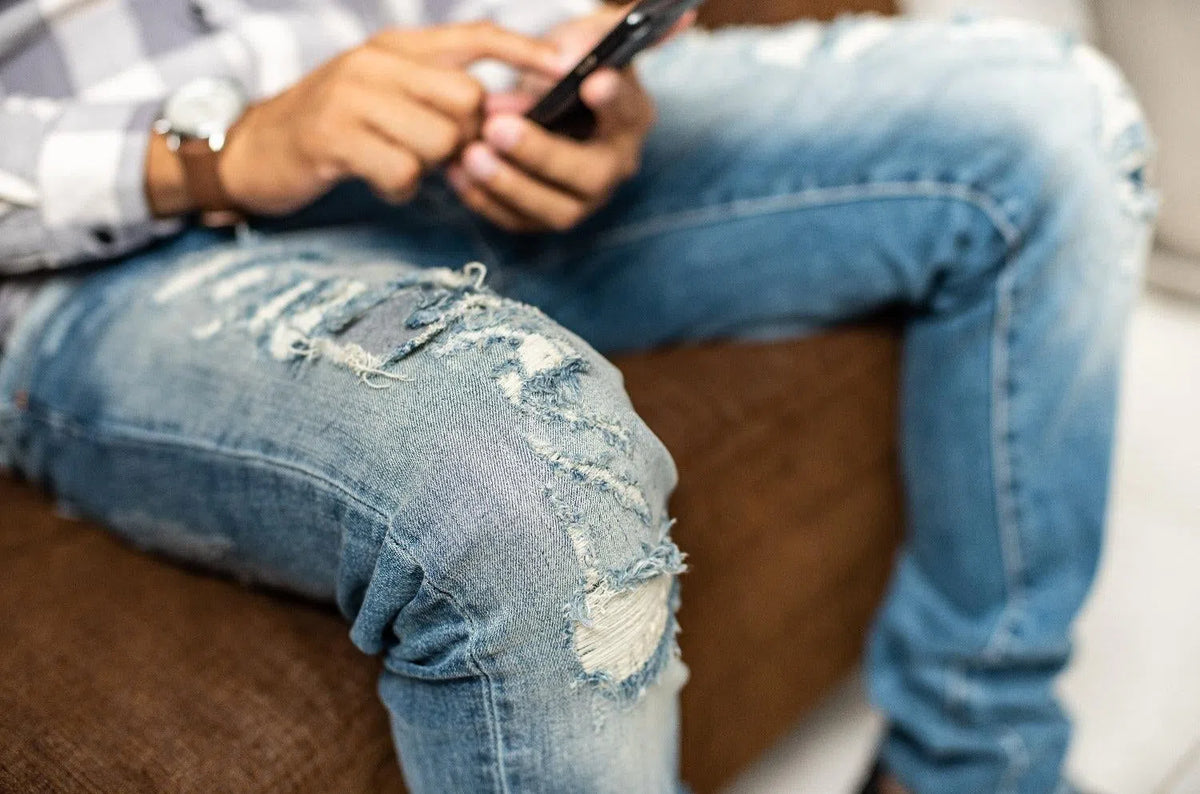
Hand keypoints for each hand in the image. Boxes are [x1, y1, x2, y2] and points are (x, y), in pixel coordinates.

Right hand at [207, 23, 560, 216]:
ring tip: (398, 162)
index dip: (522, 50)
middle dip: (464, 137)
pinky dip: (398, 188)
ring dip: (428, 166)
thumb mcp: (384, 92)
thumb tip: (500, 110)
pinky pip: (403, 173)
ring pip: (439, 140)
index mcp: (395, 45)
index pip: (474, 36)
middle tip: (435, 151)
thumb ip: (436, 91)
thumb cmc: (334, 125)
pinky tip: (379, 180)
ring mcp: (352, 98)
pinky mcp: (334, 138)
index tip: (563, 67)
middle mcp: (376, 62)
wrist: (255, 149)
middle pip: (467, 101)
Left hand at [445, 5, 694, 232]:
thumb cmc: (566, 65)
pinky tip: (457, 173)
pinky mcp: (546, 216)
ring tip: (470, 154)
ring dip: (510, 185)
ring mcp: (582, 198)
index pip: (626, 109)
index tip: (592, 82)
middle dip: (543, 154)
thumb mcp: (579, 38)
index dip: (612, 99)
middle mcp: (614, 165)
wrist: (544, 100)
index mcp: (629, 115)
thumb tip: (574, 55)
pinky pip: (519, 221)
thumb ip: (587, 37)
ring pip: (555, 209)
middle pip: (589, 174)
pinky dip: (487, 201)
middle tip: (498, 128)